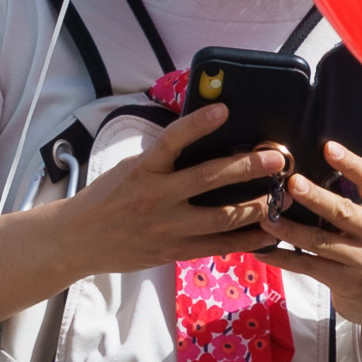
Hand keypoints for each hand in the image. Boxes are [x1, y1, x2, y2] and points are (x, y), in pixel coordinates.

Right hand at [76, 107, 291, 275]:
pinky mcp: (173, 251)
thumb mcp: (130, 169)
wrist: (79, 239)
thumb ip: (163, 160)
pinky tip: (267, 233)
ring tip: (281, 197)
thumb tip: (202, 140)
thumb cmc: (107, 199)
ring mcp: (166, 227)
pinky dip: (246, 240)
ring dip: (256, 206)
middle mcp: (156, 197)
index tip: (223, 110)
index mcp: (144, 170)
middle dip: (247, 168)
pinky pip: (217, 246)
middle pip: (208, 179)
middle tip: (276, 159)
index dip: (198, 124)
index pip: (172, 141)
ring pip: (220, 217)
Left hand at [273, 141, 361, 342]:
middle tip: (292, 183)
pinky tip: (263, 250)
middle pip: (344, 212)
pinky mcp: (344, 282)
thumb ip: (361, 196)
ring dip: (290, 229)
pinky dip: (283, 258)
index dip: (350, 163)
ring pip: (321, 242)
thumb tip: (325, 162)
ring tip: (267, 217)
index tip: (328, 148)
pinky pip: (308, 266)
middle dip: (316, 197)